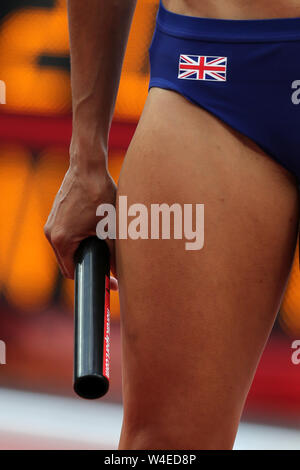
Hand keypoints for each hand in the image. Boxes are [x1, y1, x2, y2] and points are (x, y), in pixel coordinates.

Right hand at [44, 163, 117, 289]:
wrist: (87, 167)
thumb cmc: (99, 194)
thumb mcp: (110, 227)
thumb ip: (114, 252)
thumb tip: (120, 272)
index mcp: (61, 240)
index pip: (72, 272)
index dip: (92, 279)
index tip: (108, 282)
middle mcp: (51, 234)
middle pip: (68, 263)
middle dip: (88, 266)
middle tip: (109, 268)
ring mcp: (51, 224)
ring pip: (67, 250)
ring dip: (83, 253)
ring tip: (102, 249)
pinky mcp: (55, 216)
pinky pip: (65, 237)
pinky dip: (78, 241)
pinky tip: (93, 234)